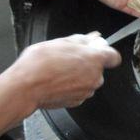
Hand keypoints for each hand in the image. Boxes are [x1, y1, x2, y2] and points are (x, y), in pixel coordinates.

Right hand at [0, 33, 119, 139]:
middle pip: (98, 68)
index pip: (114, 56)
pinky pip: (80, 90)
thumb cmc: (40, 64)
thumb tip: (93, 38)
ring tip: (60, 69)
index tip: (96, 50)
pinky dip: (72, 85)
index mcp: (94, 60)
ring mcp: (87, 91)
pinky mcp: (77, 101)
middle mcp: (95, 77)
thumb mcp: (62, 42)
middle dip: (87, 62)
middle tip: (69, 57)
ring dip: (79, 74)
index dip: (105, 51)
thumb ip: (83, 39)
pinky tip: (58, 80)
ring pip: (88, 79)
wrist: (25, 87)